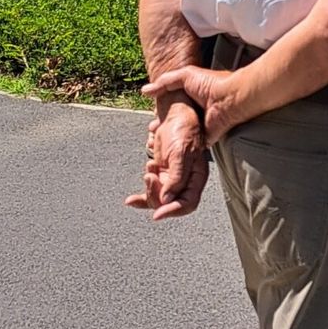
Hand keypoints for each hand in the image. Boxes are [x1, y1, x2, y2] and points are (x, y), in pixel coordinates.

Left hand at [124, 100, 207, 219]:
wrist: (174, 114)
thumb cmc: (182, 128)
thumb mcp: (180, 152)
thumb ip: (176, 177)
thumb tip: (167, 200)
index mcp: (197, 177)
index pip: (188, 203)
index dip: (173, 210)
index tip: (156, 214)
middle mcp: (186, 181)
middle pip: (171, 203)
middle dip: (157, 195)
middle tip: (149, 177)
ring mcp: (173, 179)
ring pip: (159, 199)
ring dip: (148, 190)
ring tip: (149, 169)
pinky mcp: (162, 174)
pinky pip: (151, 192)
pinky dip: (141, 196)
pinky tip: (130, 200)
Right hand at [142, 66, 240, 145]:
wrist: (230, 98)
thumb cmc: (212, 84)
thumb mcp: (185, 75)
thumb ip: (165, 82)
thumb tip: (145, 90)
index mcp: (192, 96)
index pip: (173, 105)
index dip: (161, 111)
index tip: (152, 116)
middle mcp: (197, 110)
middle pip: (176, 120)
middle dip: (163, 126)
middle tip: (151, 130)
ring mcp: (202, 124)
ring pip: (182, 133)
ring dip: (170, 137)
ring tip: (155, 141)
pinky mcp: (207, 137)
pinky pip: (192, 145)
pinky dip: (182, 147)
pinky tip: (170, 149)